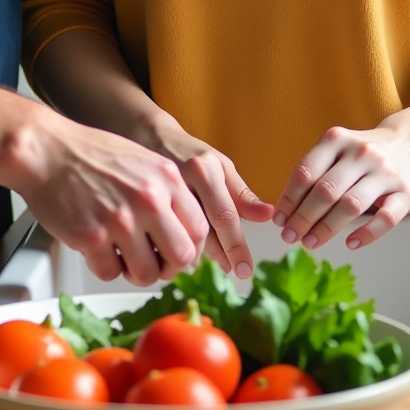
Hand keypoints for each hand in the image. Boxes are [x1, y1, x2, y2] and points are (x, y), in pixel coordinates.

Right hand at [7, 106, 210, 285]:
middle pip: (181, 257)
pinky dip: (104, 267)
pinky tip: (97, 248)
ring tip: (122, 257)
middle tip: (153, 263)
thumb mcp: (144, 162)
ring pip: (147, 274)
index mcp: (167, 178)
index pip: (199, 230)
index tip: (176, 252)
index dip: (189, 248)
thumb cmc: (90, 155)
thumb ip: (168, 193)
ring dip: (135, 273)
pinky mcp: (92, 237)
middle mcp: (149, 198)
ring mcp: (121, 219)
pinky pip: (110, 273)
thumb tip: (186, 232)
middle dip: (167, 268)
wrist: (47, 149)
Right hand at [149, 118, 274, 278]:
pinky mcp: (141, 199)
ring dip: (195, 255)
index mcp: (204, 170)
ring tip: (210, 266)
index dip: (235, 246)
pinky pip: (160, 230)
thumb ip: (240, 194)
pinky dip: (173, 245)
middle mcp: (182, 178)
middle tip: (233, 271)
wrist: (148, 137)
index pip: (224, 215)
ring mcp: (157, 189)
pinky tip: (181, 255)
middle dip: (220, 255)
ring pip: (180, 232)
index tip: (245, 270)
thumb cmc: (190, 154)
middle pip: (202, 229)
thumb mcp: (219, 166)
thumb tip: (268, 215)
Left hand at [272, 119, 409, 251]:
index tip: (279, 220)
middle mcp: (361, 153)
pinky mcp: (406, 193)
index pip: (306, 171)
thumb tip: (285, 210)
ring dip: (326, 228)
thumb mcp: (337, 150)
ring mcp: (385, 173)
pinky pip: (385, 219)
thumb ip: (314, 172)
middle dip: (303, 218)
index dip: (289, 199)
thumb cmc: (362, 155)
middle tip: (290, 237)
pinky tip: (349, 243)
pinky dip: (366, 234)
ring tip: (310, 243)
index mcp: (337, 140)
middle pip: (326, 191)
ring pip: (351, 205)